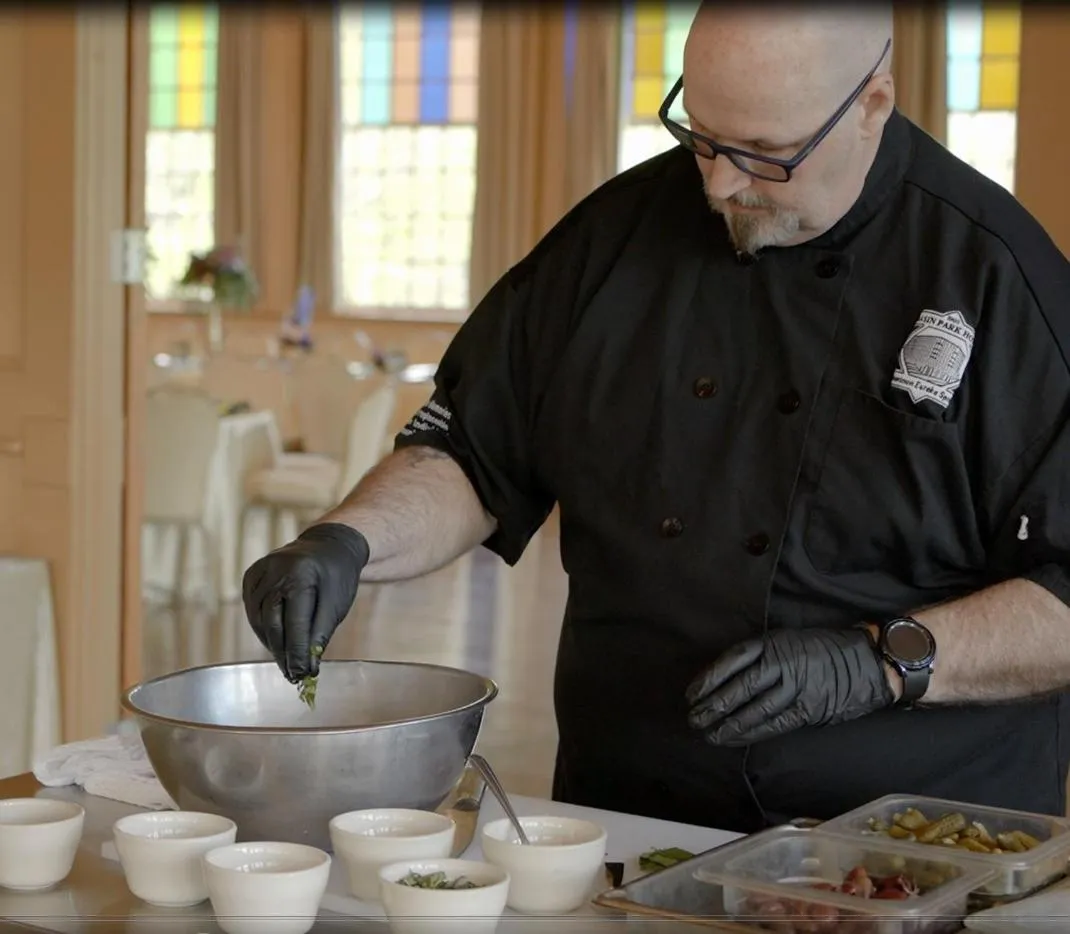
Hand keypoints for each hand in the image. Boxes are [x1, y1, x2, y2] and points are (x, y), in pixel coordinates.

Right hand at [242, 523, 369, 682]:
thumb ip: (320, 634)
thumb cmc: (336, 577)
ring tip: (287, 662)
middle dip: (283, 653)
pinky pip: (253, 610)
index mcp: (301, 574)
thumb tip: (307, 667)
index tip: (301, 674)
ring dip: (272, 644)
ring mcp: (260, 570)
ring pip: (259, 619)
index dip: (297, 652)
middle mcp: (275, 569)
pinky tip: (276, 642)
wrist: (328, 545)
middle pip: (273, 622)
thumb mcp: (337, 604)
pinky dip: (263, 629)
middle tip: (293, 675)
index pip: (295, 622)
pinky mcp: (251, 575)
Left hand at [685, 628, 894, 744]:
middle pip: (740, 687)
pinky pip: (774, 724)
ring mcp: (795, 687)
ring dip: (729, 725)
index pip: (732, 660)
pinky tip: (735, 739)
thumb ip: (759, 656)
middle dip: (713, 705)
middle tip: (694, 719)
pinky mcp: (807, 709)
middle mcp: (782, 663)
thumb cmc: (818, 650)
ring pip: (754, 710)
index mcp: (773, 643)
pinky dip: (752, 733)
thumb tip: (725, 680)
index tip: (691, 694)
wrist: (863, 661)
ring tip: (709, 734)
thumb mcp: (786, 640)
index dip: (709, 678)